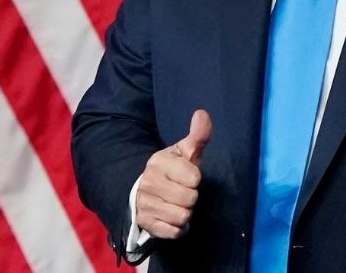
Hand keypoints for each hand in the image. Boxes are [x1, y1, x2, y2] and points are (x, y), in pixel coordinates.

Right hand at [135, 109, 211, 238]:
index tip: (188, 176)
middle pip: (189, 199)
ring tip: (177, 204)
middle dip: (191, 197)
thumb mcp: (185, 151)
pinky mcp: (145, 224)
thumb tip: (202, 113)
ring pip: (182, 216)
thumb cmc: (172, 169)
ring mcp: (144, 205)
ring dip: (185, 213)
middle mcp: (148, 183)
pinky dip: (178, 228)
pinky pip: (173, 232)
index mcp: (158, 162)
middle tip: (183, 191)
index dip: (195, 178)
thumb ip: (198, 135)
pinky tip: (172, 217)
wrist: (142, 190)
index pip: (193, 178)